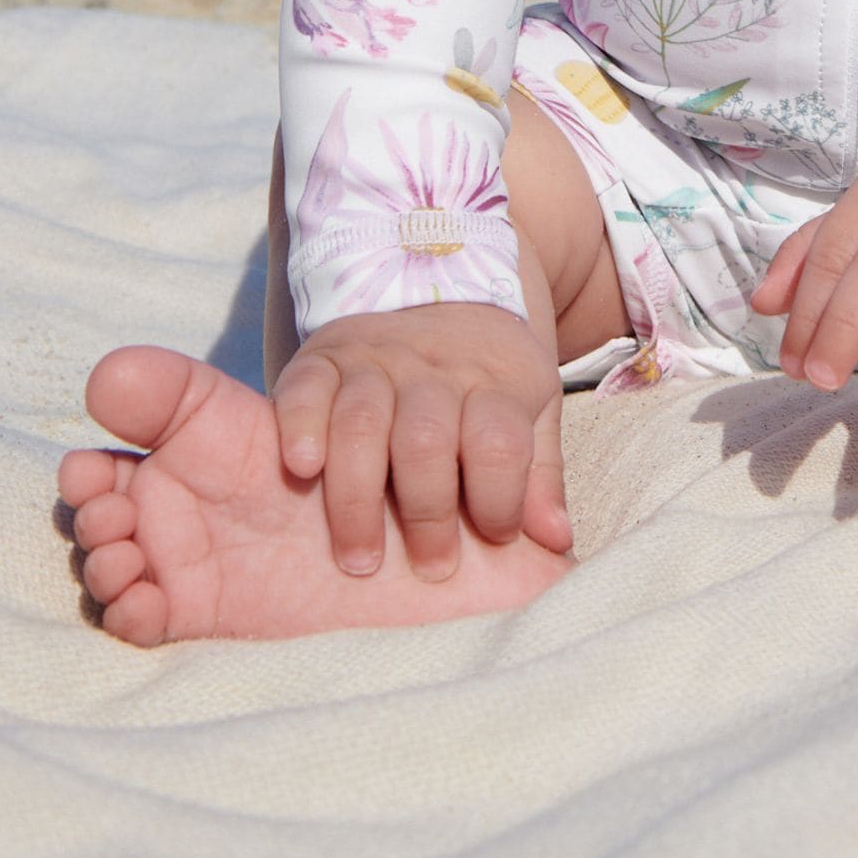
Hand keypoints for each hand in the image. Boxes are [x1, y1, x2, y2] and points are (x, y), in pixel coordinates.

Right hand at [269, 301, 568, 581]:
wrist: (441, 289)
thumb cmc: (487, 378)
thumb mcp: (532, 412)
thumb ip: (540, 477)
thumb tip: (557, 541)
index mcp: (491, 382)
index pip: (498, 441)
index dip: (500, 498)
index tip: (495, 536)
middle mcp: (431, 368)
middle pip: (426, 439)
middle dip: (427, 512)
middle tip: (430, 568)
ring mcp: (373, 359)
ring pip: (362, 423)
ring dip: (358, 498)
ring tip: (361, 560)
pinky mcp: (322, 358)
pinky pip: (305, 390)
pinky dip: (299, 428)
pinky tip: (303, 470)